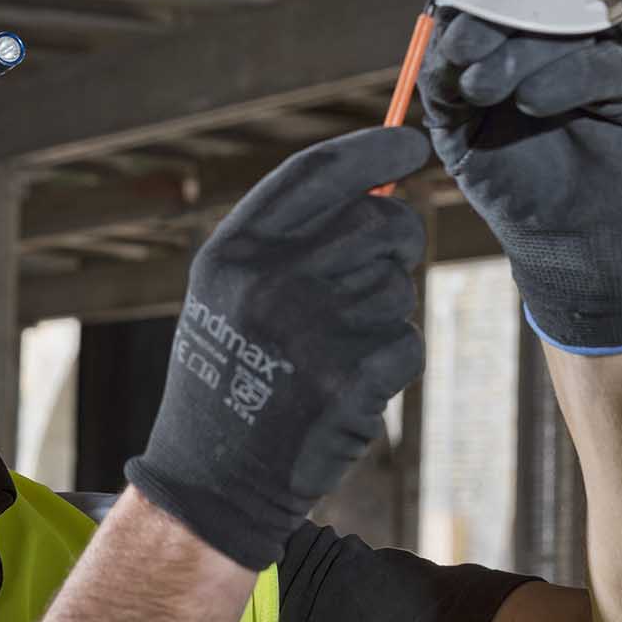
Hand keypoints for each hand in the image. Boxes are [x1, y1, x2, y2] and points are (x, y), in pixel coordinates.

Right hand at [124, 127, 429, 569]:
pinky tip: (345, 385)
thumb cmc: (228, 371)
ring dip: (382, 311)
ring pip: (397, 285)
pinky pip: (405, 341)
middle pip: (378, 221)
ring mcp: (313, 329)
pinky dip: (389, 363)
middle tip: (371, 272)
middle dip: (393, 240)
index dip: (373, 148)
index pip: (319, 171)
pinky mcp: (351, 379)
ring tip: (330, 349)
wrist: (211, 478)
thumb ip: (287, 235)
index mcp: (234, 251)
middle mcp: (270, 280)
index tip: (409, 143)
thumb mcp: (226, 291)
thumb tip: (379, 181)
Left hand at [418, 10, 621, 351]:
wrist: (563, 243)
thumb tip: (437, 35)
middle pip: (539, 8)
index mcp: (531, 42)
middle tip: (463, 52)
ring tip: (487, 87)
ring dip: (522, 53)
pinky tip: (534, 100)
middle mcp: (578, 41)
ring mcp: (620, 56)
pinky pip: (615, 65)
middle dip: (493, 26)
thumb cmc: (515, 182)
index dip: (473, 11)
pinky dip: (570, 76)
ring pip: (575, 30)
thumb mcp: (460, 131)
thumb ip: (445, 83)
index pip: (506, 5)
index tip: (445, 30)